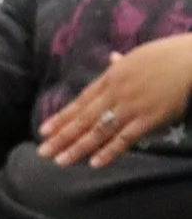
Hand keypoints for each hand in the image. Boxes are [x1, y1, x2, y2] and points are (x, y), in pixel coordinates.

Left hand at [38, 34, 191, 166]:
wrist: (190, 60)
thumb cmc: (166, 55)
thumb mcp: (136, 56)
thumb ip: (120, 64)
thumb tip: (111, 58)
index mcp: (109, 78)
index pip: (80, 102)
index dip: (61, 118)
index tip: (44, 131)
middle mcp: (114, 95)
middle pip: (83, 119)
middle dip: (62, 136)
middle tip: (42, 152)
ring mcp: (130, 108)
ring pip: (98, 131)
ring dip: (78, 147)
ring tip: (60, 161)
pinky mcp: (148, 119)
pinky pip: (125, 138)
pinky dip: (110, 151)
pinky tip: (94, 162)